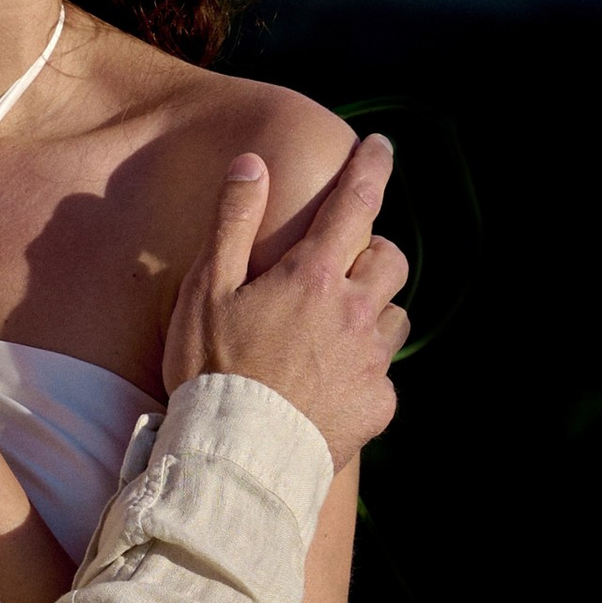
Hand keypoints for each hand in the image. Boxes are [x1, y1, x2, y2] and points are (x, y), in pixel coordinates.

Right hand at [161, 136, 406, 461]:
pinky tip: (328, 383)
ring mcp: (371, 362)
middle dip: (372, 251)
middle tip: (338, 263)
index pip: (356, 204)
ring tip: (331, 327)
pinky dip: (363, 367)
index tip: (380, 146)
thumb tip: (253, 162)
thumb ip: (234, 221)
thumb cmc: (211, 368)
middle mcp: (354, 312)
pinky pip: (383, 372)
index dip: (371, 168)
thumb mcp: (207, 287)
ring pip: (394, 316)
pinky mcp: (378, 406)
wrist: (236, 456)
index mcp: (314, 276)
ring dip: (372, 309)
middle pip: (390, 260)